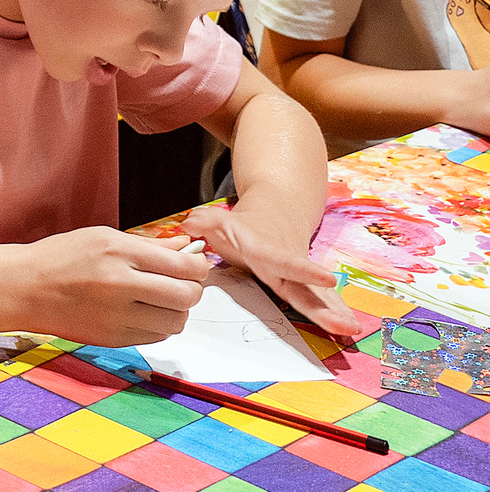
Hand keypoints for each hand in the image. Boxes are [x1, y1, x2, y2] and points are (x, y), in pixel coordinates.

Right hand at [14, 225, 209, 345]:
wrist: (23, 288)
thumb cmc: (60, 258)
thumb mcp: (102, 237)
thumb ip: (149, 245)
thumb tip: (186, 247)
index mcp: (118, 253)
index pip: (183, 266)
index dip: (198, 266)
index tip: (194, 265)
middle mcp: (120, 285)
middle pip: (187, 296)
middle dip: (192, 289)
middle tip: (182, 283)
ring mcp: (117, 316)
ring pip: (176, 321)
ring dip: (176, 310)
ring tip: (160, 299)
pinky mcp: (114, 339)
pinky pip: (156, 337)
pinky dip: (157, 325)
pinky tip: (142, 312)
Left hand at [179, 200, 363, 338]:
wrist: (277, 211)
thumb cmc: (244, 225)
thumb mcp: (220, 220)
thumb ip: (204, 223)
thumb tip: (188, 226)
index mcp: (266, 251)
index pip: (284, 262)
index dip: (304, 271)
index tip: (328, 278)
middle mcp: (288, 265)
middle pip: (307, 288)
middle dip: (326, 307)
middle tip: (345, 325)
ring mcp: (299, 275)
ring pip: (319, 295)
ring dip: (336, 312)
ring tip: (352, 330)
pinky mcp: (306, 284)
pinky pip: (323, 299)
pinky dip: (336, 312)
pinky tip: (350, 328)